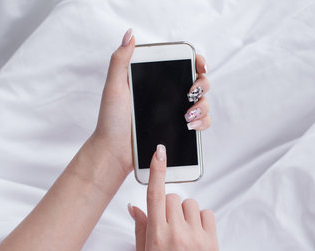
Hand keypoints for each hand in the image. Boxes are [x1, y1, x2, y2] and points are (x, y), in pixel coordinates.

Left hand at [93, 29, 210, 175]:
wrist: (114, 151)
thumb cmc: (111, 120)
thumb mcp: (114, 87)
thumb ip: (120, 60)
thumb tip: (130, 34)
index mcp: (156, 80)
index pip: (183, 65)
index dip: (197, 62)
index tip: (199, 67)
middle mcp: (168, 95)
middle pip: (198, 82)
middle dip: (202, 85)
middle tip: (191, 93)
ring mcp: (175, 113)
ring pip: (203, 103)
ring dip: (203, 106)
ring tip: (188, 115)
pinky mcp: (180, 131)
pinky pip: (201, 123)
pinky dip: (202, 123)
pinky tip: (191, 126)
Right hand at [129, 145, 227, 250]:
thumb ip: (140, 229)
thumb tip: (135, 206)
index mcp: (156, 236)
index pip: (154, 194)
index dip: (156, 170)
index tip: (159, 152)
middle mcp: (177, 233)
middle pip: (171, 197)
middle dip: (166, 205)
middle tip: (166, 224)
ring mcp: (197, 236)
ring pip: (190, 204)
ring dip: (183, 212)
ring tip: (181, 232)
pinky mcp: (212, 241)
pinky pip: (207, 214)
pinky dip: (200, 219)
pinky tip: (194, 234)